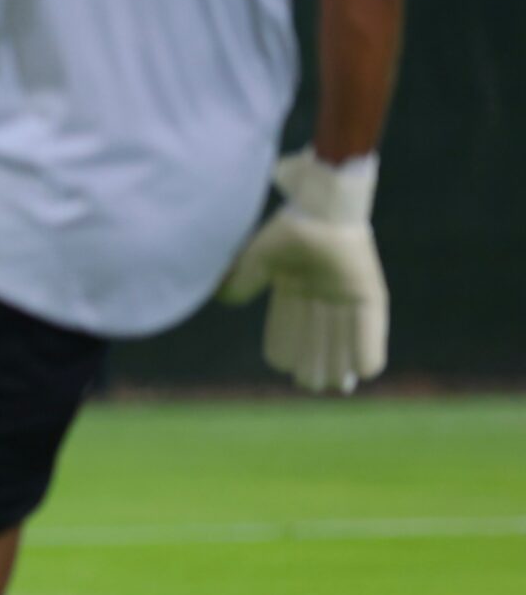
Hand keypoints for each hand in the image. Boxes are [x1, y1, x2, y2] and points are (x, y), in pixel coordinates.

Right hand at [218, 150, 386, 392]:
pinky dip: (368, 348)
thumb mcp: (258, 258)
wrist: (321, 207)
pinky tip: (364, 373)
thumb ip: (243, 279)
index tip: (282, 365)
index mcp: (296, 281)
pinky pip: (370, 325)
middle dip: (314, 359)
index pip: (289, 319)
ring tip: (333, 388)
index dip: (286, 342)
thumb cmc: (288, 227)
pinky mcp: (369, 290)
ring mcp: (347, 291)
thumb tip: (225, 299)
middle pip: (318, 332)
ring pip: (343, 334)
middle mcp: (323, 289)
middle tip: (310, 385)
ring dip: (338, 360)